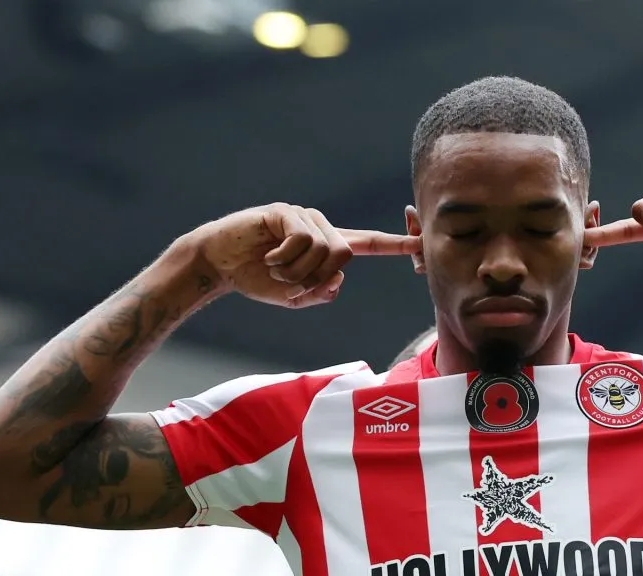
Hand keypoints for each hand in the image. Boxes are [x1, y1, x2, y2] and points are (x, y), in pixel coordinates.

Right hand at [186, 203, 419, 307]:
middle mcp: (321, 227)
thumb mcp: (296, 297)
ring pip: (324, 249)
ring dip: (297, 272)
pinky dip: (284, 258)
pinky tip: (268, 257)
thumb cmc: (257, 280)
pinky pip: (302, 239)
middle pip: (345, 255)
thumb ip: (322, 292)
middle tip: (290, 284)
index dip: (397, 244)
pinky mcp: (285, 213)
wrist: (220, 265)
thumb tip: (339, 279)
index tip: (422, 242)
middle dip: (317, 278)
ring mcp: (304, 217)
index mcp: (328, 246)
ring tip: (275, 270)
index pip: (370, 243)